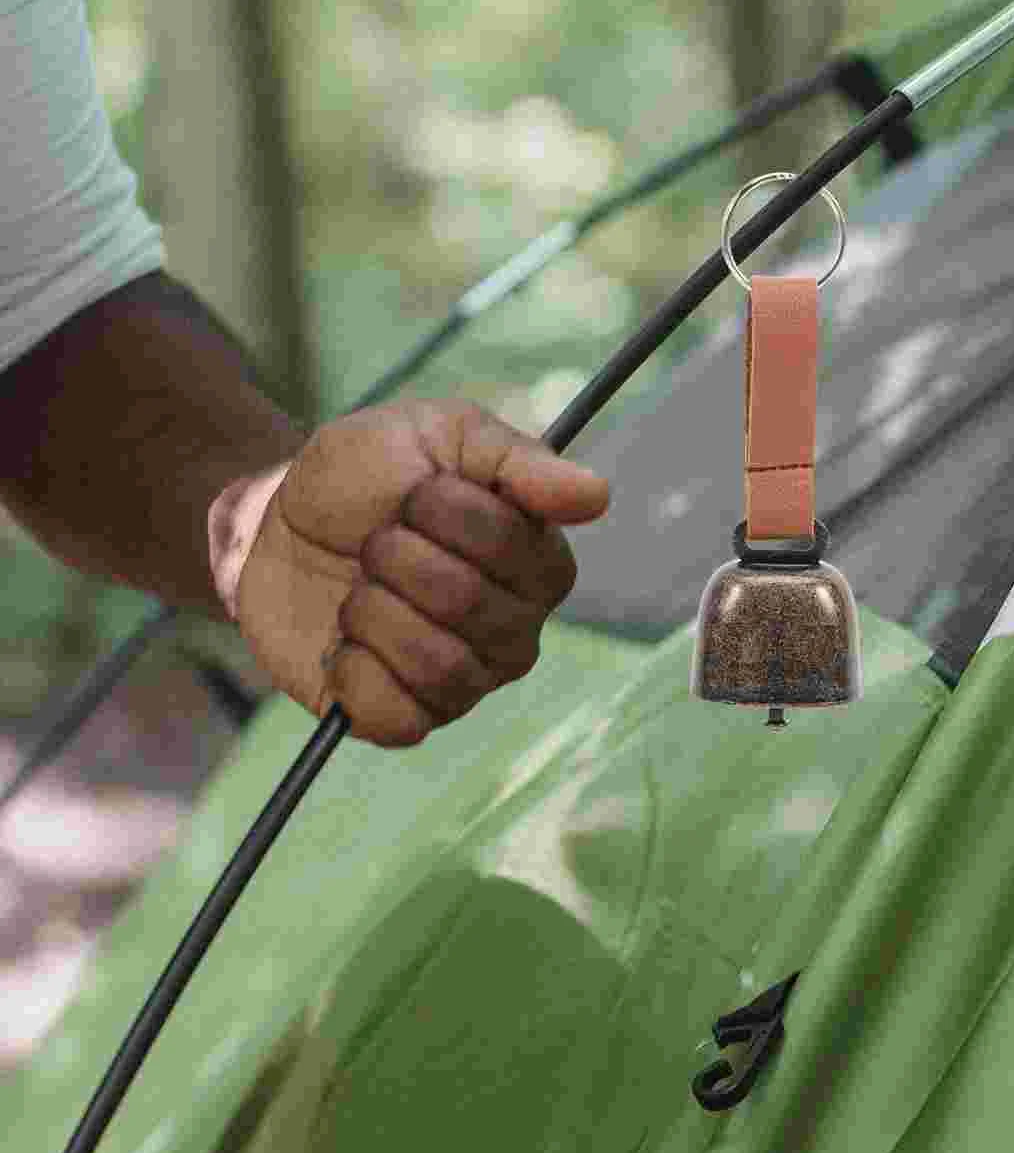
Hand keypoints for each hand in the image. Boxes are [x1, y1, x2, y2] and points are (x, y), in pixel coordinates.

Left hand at [230, 400, 608, 746]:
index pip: (507, 542)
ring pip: (438, 665)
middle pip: (466, 604)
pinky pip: (398, 718)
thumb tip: (598, 495)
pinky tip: (344, 644)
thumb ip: (518, 461)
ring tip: (359, 591)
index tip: (413, 492)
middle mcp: (518, 628)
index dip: (440, 510)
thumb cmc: (370, 475)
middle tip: (375, 542)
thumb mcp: (437, 434)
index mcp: (539, 560)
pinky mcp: (408, 718)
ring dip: (372, 614)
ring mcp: (468, 680)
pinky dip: (354, 674)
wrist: (276, 526)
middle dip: (395, 558)